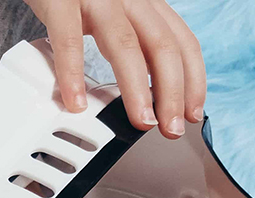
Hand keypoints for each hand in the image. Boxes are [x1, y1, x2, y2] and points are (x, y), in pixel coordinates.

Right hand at [23, 0, 205, 138]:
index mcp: (144, 3)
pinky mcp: (61, 1)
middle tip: (170, 127)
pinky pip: (69, 41)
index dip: (192, 80)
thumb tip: (144, 87)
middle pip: (162, 46)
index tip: (191, 113)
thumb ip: (130, 39)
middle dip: (172, 93)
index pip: (182, 42)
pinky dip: (73, 75)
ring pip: (126, 45)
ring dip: (138, 90)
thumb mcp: (114, 11)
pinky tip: (76, 102)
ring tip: (141, 121)